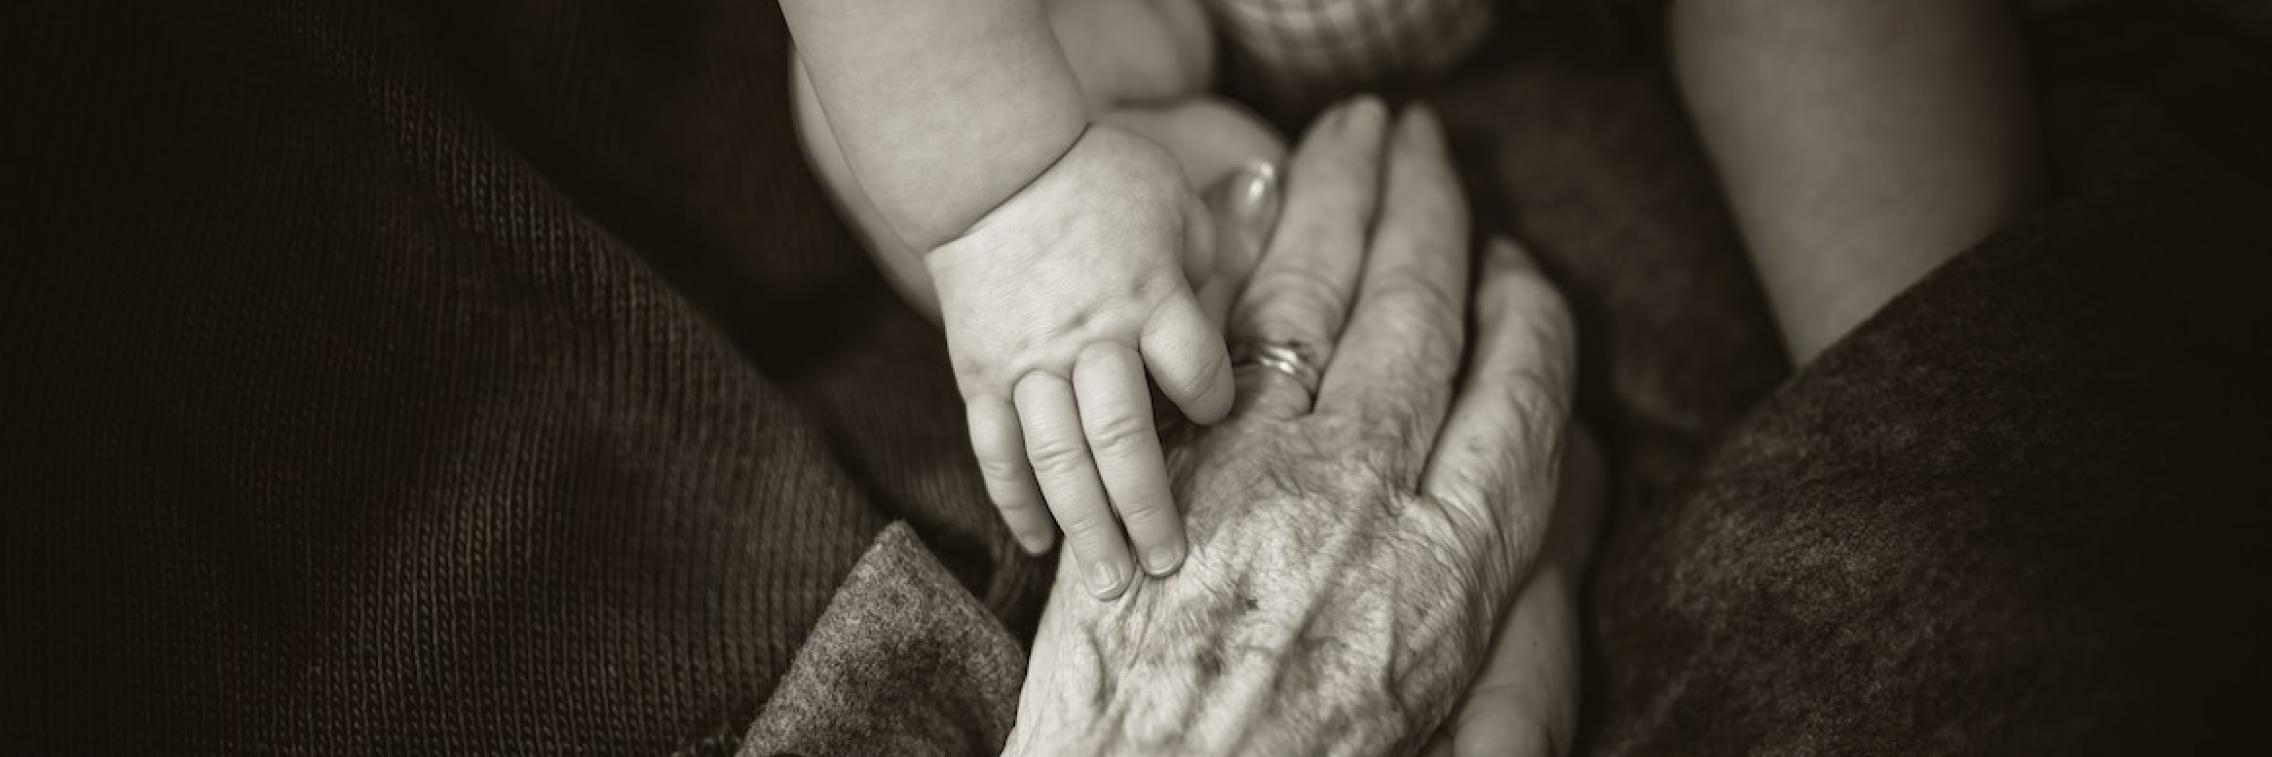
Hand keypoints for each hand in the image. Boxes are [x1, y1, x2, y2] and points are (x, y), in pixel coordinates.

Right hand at [929, 123, 1232, 598]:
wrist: (990, 163)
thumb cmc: (1101, 177)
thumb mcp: (1177, 201)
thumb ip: (1217, 262)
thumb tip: (1249, 319)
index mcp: (1149, 295)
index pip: (1195, 373)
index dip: (1215, 404)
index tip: (1218, 418)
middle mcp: (1089, 338)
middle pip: (1124, 437)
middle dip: (1149, 509)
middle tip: (1168, 567)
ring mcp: (1028, 362)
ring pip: (1057, 458)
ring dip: (1084, 525)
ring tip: (1108, 584)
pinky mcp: (980, 374)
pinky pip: (996, 449)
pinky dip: (1015, 500)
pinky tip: (1038, 545)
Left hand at [1004, 97, 1581, 753]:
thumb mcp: (1460, 711)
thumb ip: (1510, 595)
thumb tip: (1536, 490)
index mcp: (1458, 564)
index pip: (1519, 394)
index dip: (1525, 314)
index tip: (1521, 267)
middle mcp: (1368, 494)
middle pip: (1419, 314)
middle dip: (1432, 212)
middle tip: (1431, 148)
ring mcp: (1260, 470)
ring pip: (1319, 298)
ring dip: (1344, 200)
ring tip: (1359, 138)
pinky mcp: (1170, 469)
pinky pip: (1218, 336)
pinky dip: (1244, 258)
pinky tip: (1261, 208)